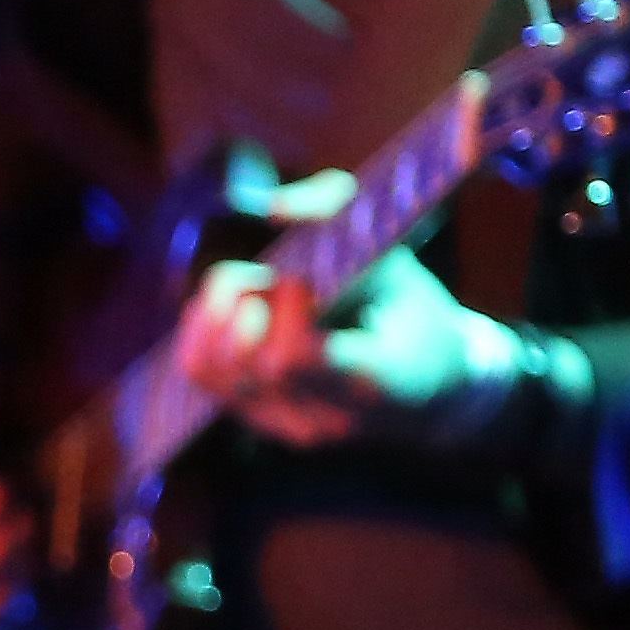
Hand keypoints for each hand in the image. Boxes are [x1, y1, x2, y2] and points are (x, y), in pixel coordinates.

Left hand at [178, 244, 528, 449]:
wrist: (429, 394)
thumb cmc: (413, 316)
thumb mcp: (397, 260)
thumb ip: (340, 220)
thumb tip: (272, 205)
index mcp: (372, 380)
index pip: (295, 358)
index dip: (285, 308)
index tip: (301, 277)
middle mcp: (322, 415)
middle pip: (245, 358)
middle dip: (246, 298)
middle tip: (276, 275)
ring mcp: (285, 425)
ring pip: (210, 365)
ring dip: (220, 311)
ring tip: (257, 288)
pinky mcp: (257, 419)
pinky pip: (200, 372)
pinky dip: (206, 327)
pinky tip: (239, 305)